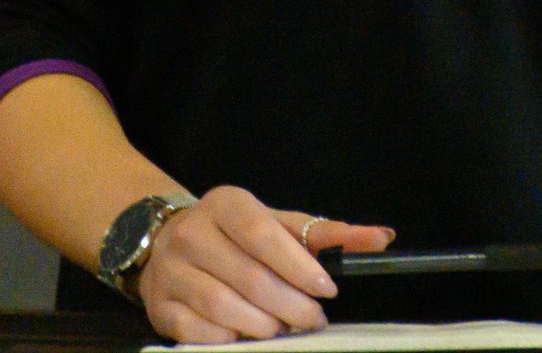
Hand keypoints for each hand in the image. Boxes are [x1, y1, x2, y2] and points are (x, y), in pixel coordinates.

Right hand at [137, 185, 393, 342]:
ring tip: (285, 328)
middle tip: (313, 318)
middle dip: (290, 305)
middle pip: (249, 278)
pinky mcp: (159, 307)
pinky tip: (248, 335)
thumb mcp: (279, 223)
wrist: (166, 240)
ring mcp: (171, 270)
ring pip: (225, 309)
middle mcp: (192, 232)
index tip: (327, 289)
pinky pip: (200, 334)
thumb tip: (383, 238)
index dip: (298, 266)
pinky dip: (231, 340)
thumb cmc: (236, 234)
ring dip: (265, 326)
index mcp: (226, 203)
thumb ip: (328, 233)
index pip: (264, 235)